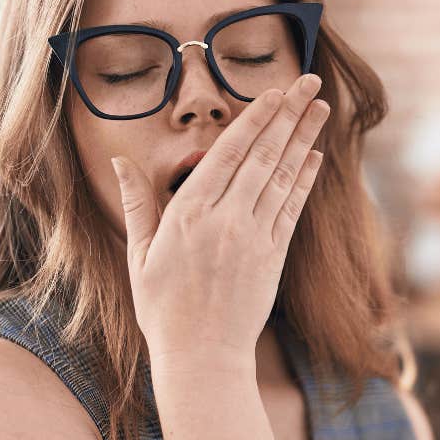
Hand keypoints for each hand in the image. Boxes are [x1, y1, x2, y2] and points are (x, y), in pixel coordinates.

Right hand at [109, 73, 331, 365]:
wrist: (202, 357)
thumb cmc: (163, 309)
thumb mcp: (139, 255)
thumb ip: (137, 204)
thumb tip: (118, 162)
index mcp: (189, 214)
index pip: (228, 152)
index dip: (255, 118)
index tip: (274, 92)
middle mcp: (225, 221)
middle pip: (263, 156)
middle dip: (288, 115)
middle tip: (310, 82)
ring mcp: (253, 239)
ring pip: (283, 177)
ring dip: (303, 139)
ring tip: (320, 108)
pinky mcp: (273, 258)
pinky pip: (292, 210)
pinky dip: (305, 180)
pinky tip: (315, 156)